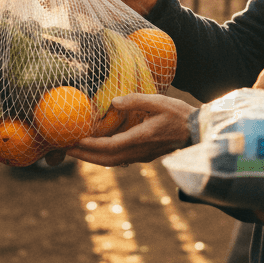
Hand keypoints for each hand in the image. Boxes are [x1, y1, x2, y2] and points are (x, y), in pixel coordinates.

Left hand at [67, 94, 192, 165]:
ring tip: (75, 151)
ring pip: (112, 162)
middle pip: (107, 160)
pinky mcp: (144, 156)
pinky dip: (104, 157)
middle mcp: (140, 151)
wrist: (197, 131)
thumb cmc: (179, 114)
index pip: (111, 146)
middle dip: (85, 156)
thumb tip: (113, 102)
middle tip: (66, 149)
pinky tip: (96, 150)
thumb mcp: (159, 101)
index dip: (92, 145)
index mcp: (142, 138)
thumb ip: (136, 100)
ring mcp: (142, 156)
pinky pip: (120, 160)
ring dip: (92, 158)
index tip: (76, 140)